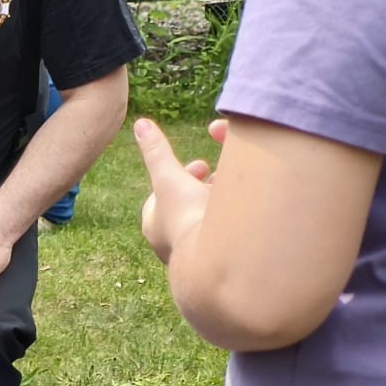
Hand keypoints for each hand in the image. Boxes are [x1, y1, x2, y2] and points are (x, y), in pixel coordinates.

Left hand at [135, 117, 224, 265]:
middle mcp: (171, 242)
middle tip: (220, 177)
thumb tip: (140, 123)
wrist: (213, 260)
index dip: (182, 175)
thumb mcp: (169, 177)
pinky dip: (231, 221)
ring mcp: (195, 253)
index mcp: (155, 224)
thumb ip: (156, 152)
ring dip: (218, 204)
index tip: (202, 165)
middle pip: (187, 208)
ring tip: (235, 192)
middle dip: (203, 188)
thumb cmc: (187, 218)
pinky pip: (223, 236)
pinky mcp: (217, 262)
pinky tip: (245, 214)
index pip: (164, 194)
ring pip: (205, 221)